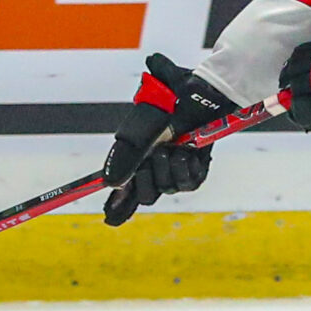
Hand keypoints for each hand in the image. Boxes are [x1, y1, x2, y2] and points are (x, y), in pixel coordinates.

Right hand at [101, 54, 237, 225]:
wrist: (200, 91)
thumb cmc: (169, 101)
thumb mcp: (141, 125)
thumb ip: (125, 154)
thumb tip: (110, 183)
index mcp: (137, 157)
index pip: (124, 190)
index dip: (117, 206)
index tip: (109, 218)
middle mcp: (155, 167)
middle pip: (144, 195)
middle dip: (145, 178)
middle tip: (154, 154)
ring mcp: (176, 171)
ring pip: (164, 189)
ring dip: (167, 167)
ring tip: (173, 145)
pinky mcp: (196, 172)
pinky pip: (186, 184)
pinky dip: (185, 167)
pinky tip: (188, 151)